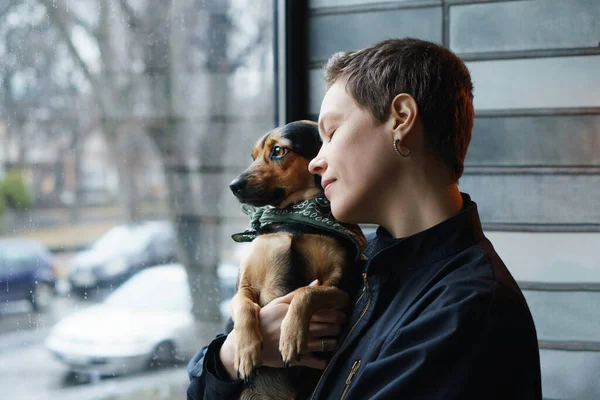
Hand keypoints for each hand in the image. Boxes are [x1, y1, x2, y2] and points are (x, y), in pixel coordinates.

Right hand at [219, 280, 346, 379]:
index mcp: (295, 314)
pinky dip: (323, 362)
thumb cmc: (264, 320)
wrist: (247, 342)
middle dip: (338, 325)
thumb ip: (297, 294)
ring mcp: (296, 344)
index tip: (341, 310)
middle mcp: (298, 328)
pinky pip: (314, 362)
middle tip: (344, 323)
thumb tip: (317, 282)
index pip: (322, 312)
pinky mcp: (294, 358)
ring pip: (324, 344)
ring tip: (337, 339)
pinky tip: (326, 360)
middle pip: (327, 327)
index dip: (335, 312)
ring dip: (334, 342)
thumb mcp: (278, 304)